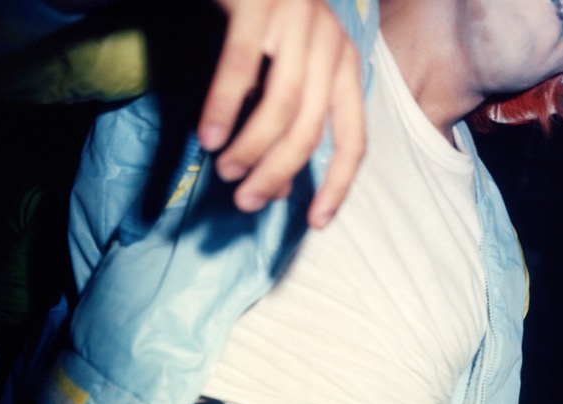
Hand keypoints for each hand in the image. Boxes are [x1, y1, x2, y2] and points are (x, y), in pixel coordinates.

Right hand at [198, 0, 365, 227]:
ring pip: (281, 107)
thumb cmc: (261, 21)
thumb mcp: (285, 74)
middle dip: (276, 173)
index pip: (354, 141)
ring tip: (225, 170)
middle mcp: (331, 45)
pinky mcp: (259, 3)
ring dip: (251, 149)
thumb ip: (287, 125)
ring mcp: (298, 21)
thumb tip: (278, 186)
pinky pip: (241, 69)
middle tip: (245, 201)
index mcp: (345, 67)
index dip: (338, 187)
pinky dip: (224, 109)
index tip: (315, 223)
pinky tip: (208, 138)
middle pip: (310, 131)